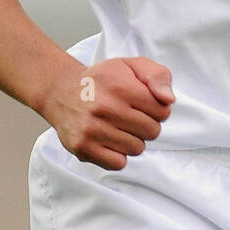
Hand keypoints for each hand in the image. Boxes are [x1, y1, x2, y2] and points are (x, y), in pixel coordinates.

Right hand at [43, 55, 173, 168]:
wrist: (61, 92)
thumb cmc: (102, 80)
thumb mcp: (132, 66)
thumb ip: (158, 76)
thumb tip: (168, 100)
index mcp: (120, 86)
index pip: (162, 111)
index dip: (157, 108)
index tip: (143, 103)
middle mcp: (105, 108)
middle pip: (152, 132)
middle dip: (146, 124)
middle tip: (129, 115)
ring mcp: (92, 130)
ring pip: (137, 149)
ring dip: (132, 140)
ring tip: (118, 126)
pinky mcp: (83, 148)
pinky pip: (118, 163)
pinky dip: (118, 154)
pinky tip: (109, 139)